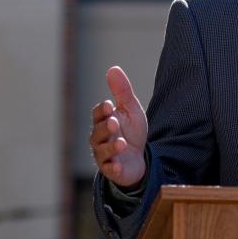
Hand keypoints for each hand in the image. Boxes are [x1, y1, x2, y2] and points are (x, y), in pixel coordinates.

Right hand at [89, 66, 148, 189]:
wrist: (139, 158)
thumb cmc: (131, 132)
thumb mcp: (131, 110)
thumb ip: (122, 91)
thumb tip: (113, 68)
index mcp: (103, 121)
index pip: (98, 114)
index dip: (103, 111)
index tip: (109, 105)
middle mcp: (100, 138)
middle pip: (98, 132)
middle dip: (106, 128)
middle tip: (114, 123)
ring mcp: (104, 155)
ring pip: (102, 151)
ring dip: (111, 147)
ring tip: (121, 143)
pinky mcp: (112, 170)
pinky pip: (110, 169)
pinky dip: (113, 168)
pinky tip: (119, 165)